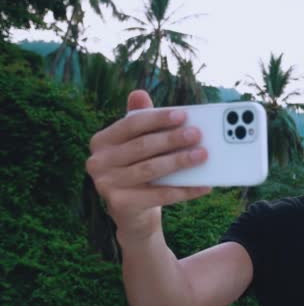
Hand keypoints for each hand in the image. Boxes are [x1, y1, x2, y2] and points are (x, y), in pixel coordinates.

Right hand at [86, 90, 211, 240]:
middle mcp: (98, 161)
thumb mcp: (138, 143)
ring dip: (180, 162)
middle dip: (172, 139)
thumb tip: (139, 93)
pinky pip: (159, 195)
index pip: (131, 124)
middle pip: (142, 146)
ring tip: (203, 156)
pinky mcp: (120, 204)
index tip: (183, 115)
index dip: (158, 118)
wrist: (132, 212)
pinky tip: (203, 185)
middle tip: (197, 134)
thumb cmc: (138, 169)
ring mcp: (106, 184)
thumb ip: (140, 119)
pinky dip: (184, 190)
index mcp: (102, 140)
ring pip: (151, 169)